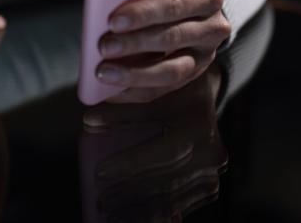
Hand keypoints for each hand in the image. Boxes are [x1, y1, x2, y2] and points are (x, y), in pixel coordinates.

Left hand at [80, 65, 225, 221]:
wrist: (207, 97)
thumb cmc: (175, 91)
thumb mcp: (152, 95)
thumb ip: (123, 110)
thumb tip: (88, 122)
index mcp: (197, 128)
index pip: (161, 154)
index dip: (129, 165)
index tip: (100, 172)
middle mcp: (209, 154)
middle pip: (165, 181)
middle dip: (130, 193)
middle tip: (101, 200)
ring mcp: (212, 173)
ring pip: (172, 197)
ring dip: (140, 209)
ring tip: (111, 213)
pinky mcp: (209, 186)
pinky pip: (180, 204)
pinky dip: (156, 212)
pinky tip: (134, 216)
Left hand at [96, 0, 230, 102]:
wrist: (196, 13)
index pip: (175, 6)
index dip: (145, 14)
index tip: (113, 20)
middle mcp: (213, 30)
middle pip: (172, 39)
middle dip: (135, 44)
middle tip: (102, 46)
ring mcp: (204, 58)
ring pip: (171, 73)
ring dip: (135, 76)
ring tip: (103, 74)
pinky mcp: (191, 79)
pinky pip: (163, 92)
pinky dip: (135, 93)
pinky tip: (110, 91)